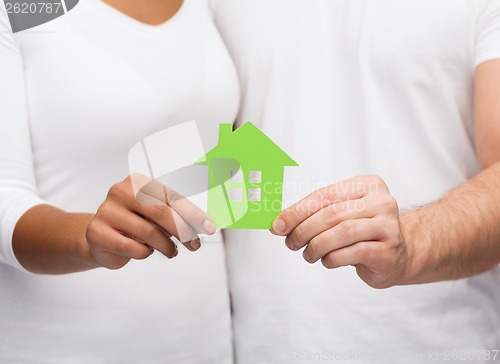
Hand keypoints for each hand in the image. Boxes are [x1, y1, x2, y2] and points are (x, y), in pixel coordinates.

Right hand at [86, 174, 215, 269]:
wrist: (100, 238)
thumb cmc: (135, 223)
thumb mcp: (153, 214)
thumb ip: (174, 215)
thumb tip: (204, 225)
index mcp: (137, 181)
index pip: (171, 196)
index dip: (193, 213)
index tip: (210, 227)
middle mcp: (120, 191)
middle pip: (160, 212)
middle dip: (183, 231)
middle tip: (195, 245)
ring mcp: (106, 211)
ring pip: (148, 232)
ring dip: (166, 246)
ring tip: (172, 252)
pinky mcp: (97, 232)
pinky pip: (131, 247)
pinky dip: (144, 253)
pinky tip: (146, 251)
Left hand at [271, 175, 408, 288]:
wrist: (398, 254)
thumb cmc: (362, 231)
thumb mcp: (341, 214)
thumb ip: (314, 213)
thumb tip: (279, 223)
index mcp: (367, 185)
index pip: (324, 195)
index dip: (297, 211)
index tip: (277, 225)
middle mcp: (381, 202)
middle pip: (332, 213)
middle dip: (304, 230)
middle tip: (290, 242)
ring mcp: (388, 226)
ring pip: (342, 232)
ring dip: (316, 246)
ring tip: (307, 254)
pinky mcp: (388, 250)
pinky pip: (352, 253)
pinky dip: (332, 258)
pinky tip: (326, 261)